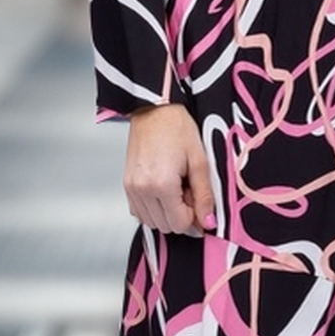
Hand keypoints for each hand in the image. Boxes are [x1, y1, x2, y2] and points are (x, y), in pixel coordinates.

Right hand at [124, 103, 214, 235]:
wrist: (155, 109)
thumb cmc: (177, 128)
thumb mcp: (199, 161)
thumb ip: (204, 195)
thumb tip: (208, 222)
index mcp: (161, 184)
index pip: (180, 224)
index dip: (194, 217)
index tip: (198, 199)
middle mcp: (142, 190)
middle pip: (166, 226)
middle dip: (181, 214)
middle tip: (188, 190)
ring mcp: (131, 188)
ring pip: (152, 222)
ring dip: (167, 212)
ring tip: (175, 187)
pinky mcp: (126, 185)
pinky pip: (140, 212)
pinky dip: (154, 209)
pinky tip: (163, 190)